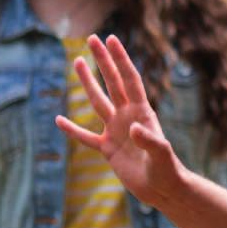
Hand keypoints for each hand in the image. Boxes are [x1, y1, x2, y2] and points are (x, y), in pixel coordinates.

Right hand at [55, 34, 182, 205]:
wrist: (163, 189)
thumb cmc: (167, 170)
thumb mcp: (161, 155)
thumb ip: (149, 141)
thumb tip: (133, 128)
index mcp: (142, 112)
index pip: (130, 80)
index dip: (121, 59)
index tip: (111, 39)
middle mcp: (128, 116)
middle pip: (113, 82)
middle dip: (103, 60)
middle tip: (91, 38)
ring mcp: (116, 131)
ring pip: (98, 102)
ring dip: (87, 82)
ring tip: (77, 61)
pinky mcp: (108, 149)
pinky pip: (86, 137)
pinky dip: (72, 130)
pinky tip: (58, 120)